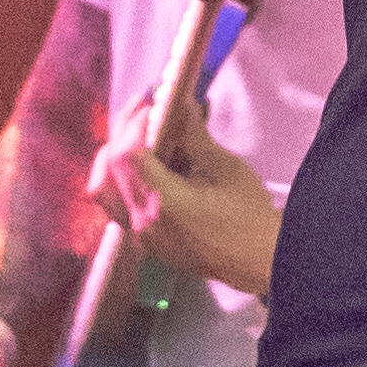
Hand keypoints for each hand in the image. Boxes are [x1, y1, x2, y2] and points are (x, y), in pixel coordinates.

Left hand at [91, 115, 280, 300]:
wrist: (261, 261)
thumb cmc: (250, 218)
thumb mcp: (226, 168)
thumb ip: (195, 136)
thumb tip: (180, 106)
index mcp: (165, 202)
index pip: (126, 154)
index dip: (133, 124)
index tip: (151, 105)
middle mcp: (144, 222)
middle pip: (108, 170)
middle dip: (121, 135)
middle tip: (142, 112)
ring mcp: (142, 236)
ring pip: (105, 191)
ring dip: (115, 159)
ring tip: (139, 138)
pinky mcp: (147, 242)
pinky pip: (119, 206)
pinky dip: (125, 180)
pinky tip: (150, 166)